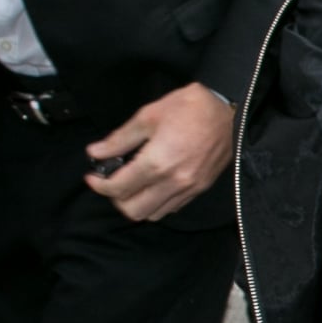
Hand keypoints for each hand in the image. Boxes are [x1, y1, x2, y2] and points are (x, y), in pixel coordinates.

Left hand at [86, 83, 234, 222]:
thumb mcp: (148, 116)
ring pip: (152, 214)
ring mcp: (188, 188)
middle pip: (133, 210)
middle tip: (112, 181)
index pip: (118, 188)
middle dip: (116, 199)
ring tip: (132, 184)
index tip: (93, 177)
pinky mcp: (199, 189)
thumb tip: (95, 153)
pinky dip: (156, 203)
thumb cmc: (188, 107)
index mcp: (157, 161)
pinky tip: (152, 184)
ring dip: (136, 203)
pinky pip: (171, 208)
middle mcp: (173, 181)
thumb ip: (119, 139)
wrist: (228, 110)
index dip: (99, 185)